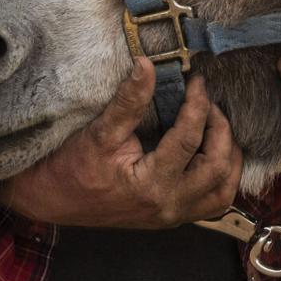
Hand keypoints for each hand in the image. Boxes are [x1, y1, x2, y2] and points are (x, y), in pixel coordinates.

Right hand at [0, 59, 242, 228]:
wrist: (50, 200)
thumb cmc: (70, 168)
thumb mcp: (100, 132)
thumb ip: (129, 101)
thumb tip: (147, 64)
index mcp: (151, 186)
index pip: (188, 140)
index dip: (197, 105)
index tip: (197, 82)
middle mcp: (168, 206)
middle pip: (216, 167)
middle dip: (220, 130)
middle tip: (209, 103)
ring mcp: (173, 216)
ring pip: (222, 192)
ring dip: (229, 158)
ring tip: (219, 128)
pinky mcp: (172, 216)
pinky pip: (212, 204)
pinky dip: (222, 179)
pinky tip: (217, 154)